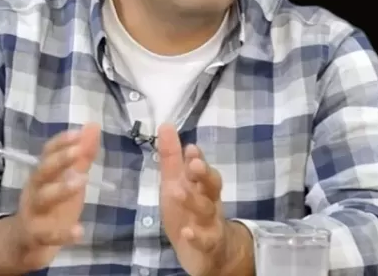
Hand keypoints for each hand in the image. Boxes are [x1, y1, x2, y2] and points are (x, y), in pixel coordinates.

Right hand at [0, 125, 100, 274]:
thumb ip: (82, 156)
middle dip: (59, 160)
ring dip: (61, 189)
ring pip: (43, 199)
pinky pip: (47, 235)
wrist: (22, 244)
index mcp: (43, 175)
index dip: (60, 142)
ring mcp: (33, 213)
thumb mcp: (67, 179)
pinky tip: (79, 231)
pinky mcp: (35, 236)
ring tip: (81, 180)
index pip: (47, 154)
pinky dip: (63, 233)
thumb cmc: (50, 205)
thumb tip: (93, 125)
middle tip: (79, 151)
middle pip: (42, 172)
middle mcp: (35, 190)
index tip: (78, 132)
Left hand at [157, 123, 250, 275]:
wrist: (211, 252)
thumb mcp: (177, 184)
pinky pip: (205, 241)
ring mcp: (211, 224)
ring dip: (193, 201)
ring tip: (178, 191)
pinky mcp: (209, 245)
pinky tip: (187, 231)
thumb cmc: (190, 212)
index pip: (202, 170)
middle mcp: (210, 202)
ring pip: (206, 211)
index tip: (190, 148)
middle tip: (194, 164)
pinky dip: (197, 236)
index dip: (197, 159)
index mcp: (202, 187)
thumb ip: (172, 158)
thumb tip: (165, 125)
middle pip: (211, 186)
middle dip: (204, 174)